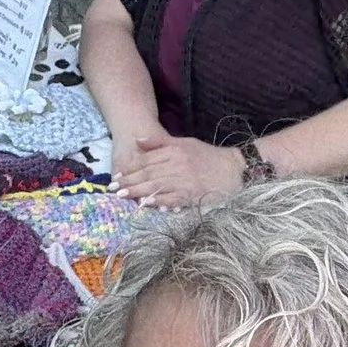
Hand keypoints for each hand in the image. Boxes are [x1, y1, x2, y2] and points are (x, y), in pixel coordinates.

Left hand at [113, 134, 245, 209]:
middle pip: (149, 174)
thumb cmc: (207, 156)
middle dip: (130, 182)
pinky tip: (148, 205)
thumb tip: (137, 141)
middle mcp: (178, 165)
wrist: (233, 169)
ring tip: (124, 197)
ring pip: (158, 186)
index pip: (148, 160)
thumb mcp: (184, 142)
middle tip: (114, 189)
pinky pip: (173, 199)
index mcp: (175, 151)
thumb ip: (160, 143)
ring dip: (139, 193)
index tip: (118, 176)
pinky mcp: (193, 194)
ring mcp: (185, 180)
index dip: (131, 169)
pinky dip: (160, 203)